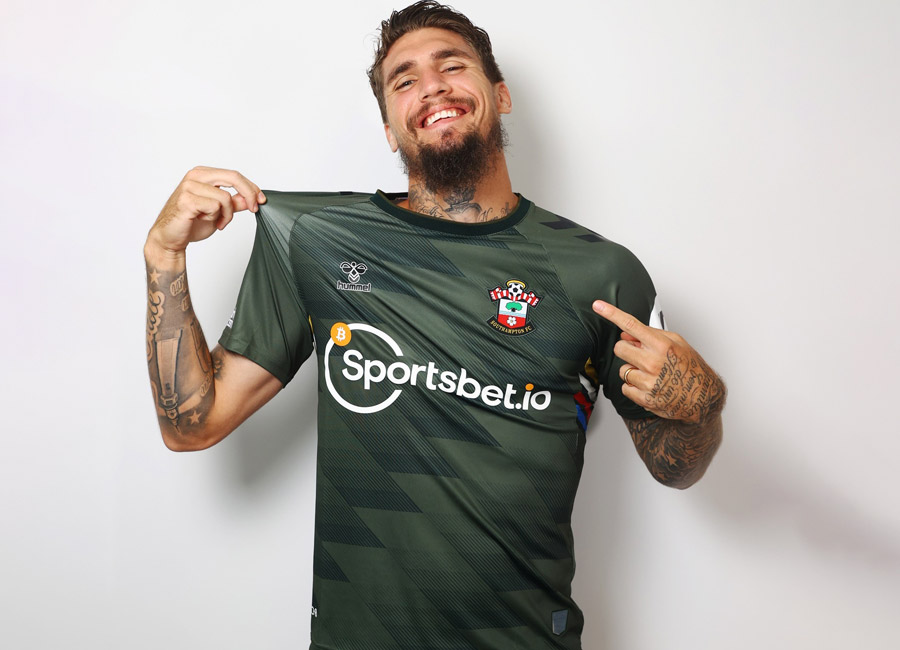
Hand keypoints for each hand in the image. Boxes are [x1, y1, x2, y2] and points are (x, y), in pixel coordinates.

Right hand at [146, 166, 265, 256]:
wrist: (170, 238)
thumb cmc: (191, 223)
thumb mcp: (219, 211)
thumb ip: (234, 203)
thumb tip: (252, 198)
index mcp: (203, 174)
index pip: (234, 175)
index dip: (251, 187)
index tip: (262, 200)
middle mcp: (195, 176)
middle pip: (233, 177)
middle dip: (249, 194)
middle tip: (254, 208)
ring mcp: (189, 186)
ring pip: (225, 197)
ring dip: (226, 215)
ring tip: (216, 221)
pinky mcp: (186, 199)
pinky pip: (215, 206)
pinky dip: (215, 218)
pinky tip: (203, 221)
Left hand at [592, 300, 723, 423]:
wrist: (703, 397)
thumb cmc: (691, 367)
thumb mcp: (677, 343)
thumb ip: (650, 335)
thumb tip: (626, 334)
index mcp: (662, 345)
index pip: (631, 325)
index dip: (611, 313)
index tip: (598, 305)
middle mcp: (653, 362)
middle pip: (620, 348)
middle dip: (628, 350)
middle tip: (642, 356)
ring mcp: (648, 382)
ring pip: (622, 370)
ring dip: (632, 371)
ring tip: (651, 374)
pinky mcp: (645, 398)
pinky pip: (625, 388)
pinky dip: (633, 387)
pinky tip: (649, 386)